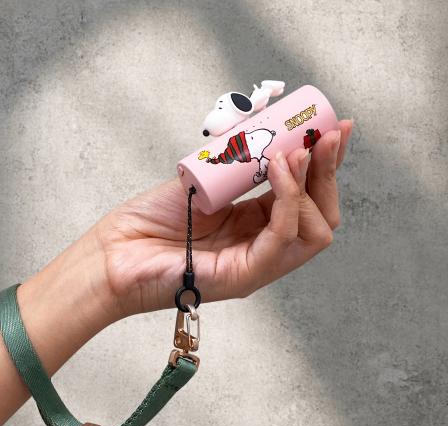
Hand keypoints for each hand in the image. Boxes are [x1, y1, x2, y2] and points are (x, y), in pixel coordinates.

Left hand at [95, 120, 352, 317]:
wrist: (112, 255)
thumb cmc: (150, 221)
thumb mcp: (205, 181)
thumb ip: (241, 166)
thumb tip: (272, 135)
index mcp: (257, 226)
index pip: (308, 199)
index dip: (325, 164)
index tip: (335, 127)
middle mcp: (264, 247)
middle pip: (322, 217)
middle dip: (329, 172)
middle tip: (328, 134)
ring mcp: (257, 265)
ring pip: (315, 231)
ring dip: (311, 185)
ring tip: (296, 151)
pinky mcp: (243, 277)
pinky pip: (282, 239)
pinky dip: (287, 200)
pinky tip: (278, 168)